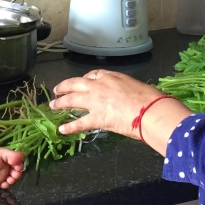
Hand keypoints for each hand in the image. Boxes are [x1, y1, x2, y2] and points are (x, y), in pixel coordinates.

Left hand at [50, 70, 168, 138]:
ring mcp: (95, 102)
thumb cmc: (149, 98)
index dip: (85, 79)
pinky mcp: (97, 118)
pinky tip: (62, 130)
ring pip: (72, 100)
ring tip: (53, 105)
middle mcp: (99, 86)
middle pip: (76, 84)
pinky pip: (79, 123)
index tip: (82, 83)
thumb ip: (124, 88)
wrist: (150, 111)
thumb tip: (124, 96)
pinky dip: (70, 127)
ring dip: (61, 103)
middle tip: (57, 91)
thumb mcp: (135, 85)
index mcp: (111, 77)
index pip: (93, 75)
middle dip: (65, 87)